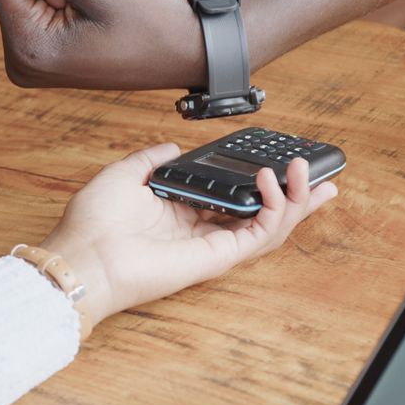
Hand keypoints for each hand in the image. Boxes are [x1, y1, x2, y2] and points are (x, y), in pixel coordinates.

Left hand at [0, 0, 205, 89]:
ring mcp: (33, 62)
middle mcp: (21, 63)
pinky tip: (98, 19)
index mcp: (26, 49)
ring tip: (101, 13)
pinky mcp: (45, 57)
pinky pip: (39, 8)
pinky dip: (66, 1)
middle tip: (97, 3)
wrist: (191, 50)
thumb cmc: (151, 19)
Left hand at [39, 143, 337, 329]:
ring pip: (270, 225)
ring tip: (305, 172)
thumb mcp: (124, 173)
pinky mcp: (217, 257)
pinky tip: (272, 183)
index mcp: (183, 212)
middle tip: (320, 176)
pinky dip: (274, 209)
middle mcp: (202, 230)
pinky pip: (258, 235)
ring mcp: (213, 246)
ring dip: (295, 199)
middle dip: (296, 196)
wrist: (84, 255)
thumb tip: (172, 146)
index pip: (235, 198)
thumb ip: (152, 159)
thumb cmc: (94, 223)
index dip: (261, 183)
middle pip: (262, 213)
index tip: (280, 164)